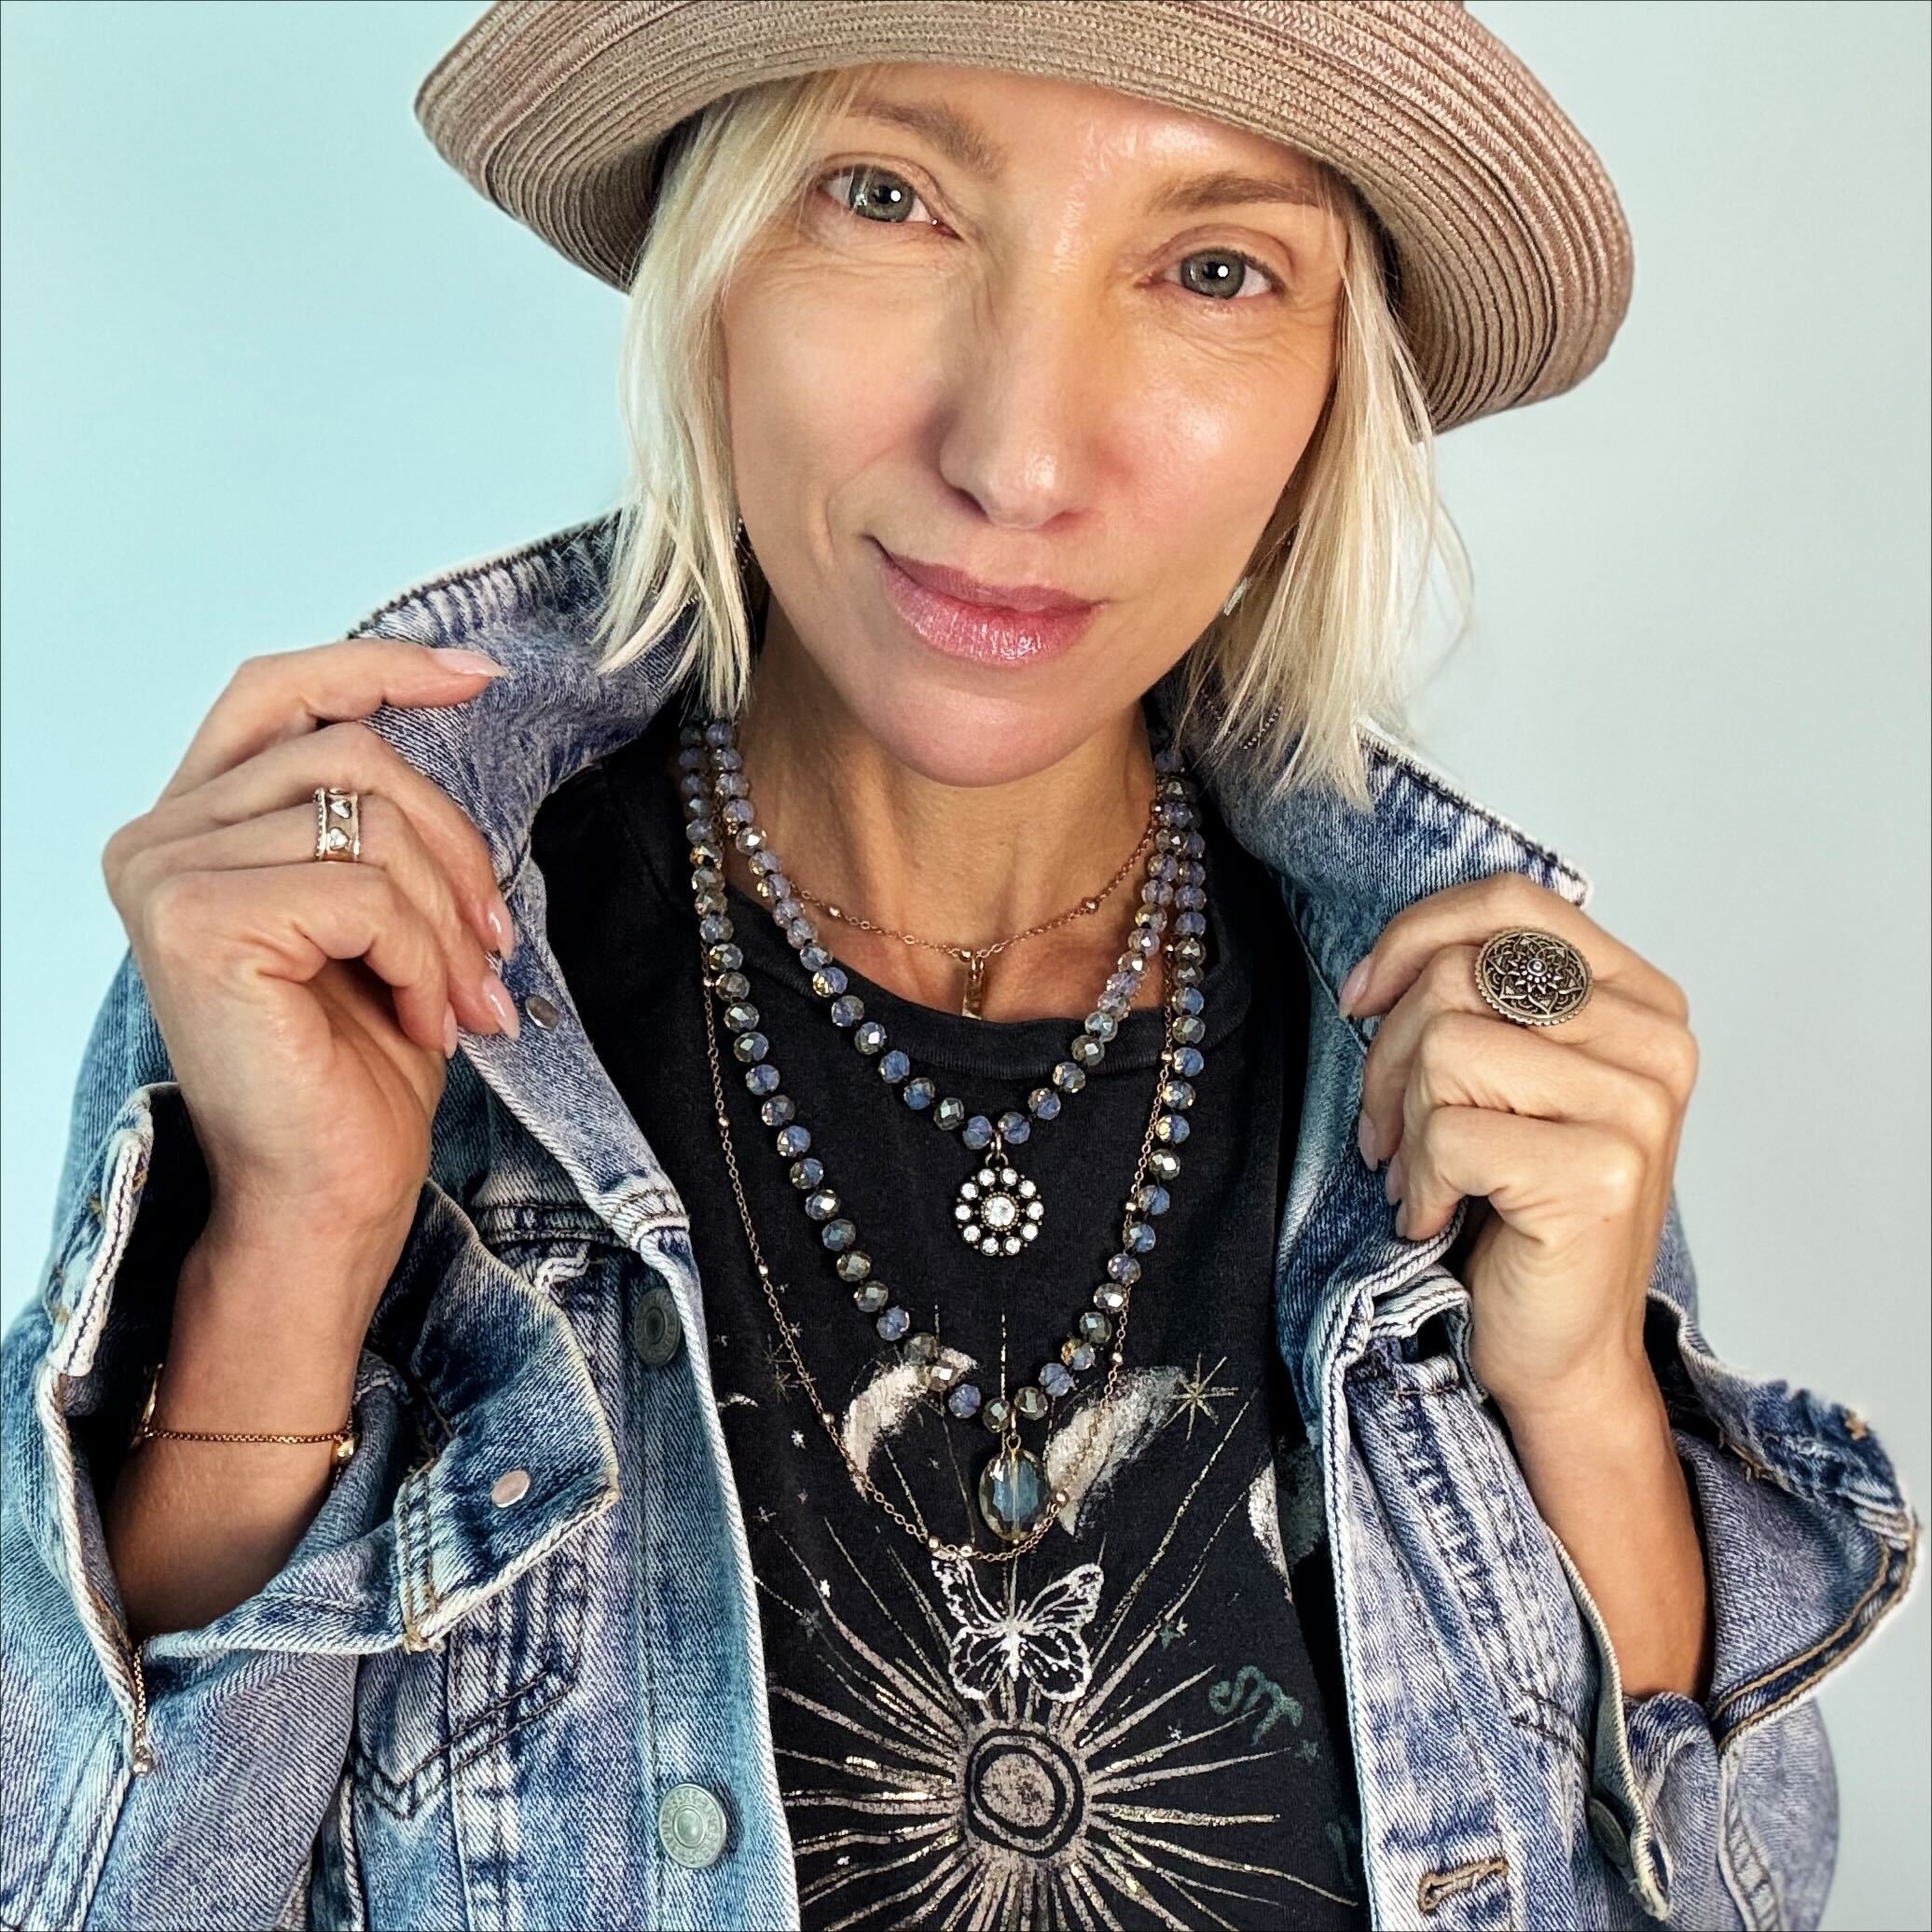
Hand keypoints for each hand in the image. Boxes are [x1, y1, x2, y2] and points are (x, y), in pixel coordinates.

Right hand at [101, 638, 522, 1343]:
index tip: (480, 677)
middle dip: (453, 844)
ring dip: (446, 914)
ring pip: (367, 819)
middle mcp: (158, 838)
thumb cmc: (354, 1071)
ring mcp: (166, 875)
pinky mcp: (200, 923)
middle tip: (498, 942)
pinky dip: (424, 956)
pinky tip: (429, 1023)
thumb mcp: (377, 917)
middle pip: (350, 751)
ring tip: (469, 996)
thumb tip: (450, 696)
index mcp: (195, 824)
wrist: (324, 1197)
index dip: (379, 665)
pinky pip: (364, 890)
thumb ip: (375, 819)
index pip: (279, 692)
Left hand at [1341, 873, 1698, 1417]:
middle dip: (1387, 1057)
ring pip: (1445, 1047)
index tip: (1360, 999)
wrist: (1561, 1349)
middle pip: (1459, 976)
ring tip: (1419, 1175)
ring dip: (1401, 1122)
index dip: (1413, 937)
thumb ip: (1482, 1001)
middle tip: (1387, 1132)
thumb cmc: (1518, 1209)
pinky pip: (1449, 1133)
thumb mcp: (1505, 1081)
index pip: (1511, 903)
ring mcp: (1637, 1108)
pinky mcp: (1599, 1174)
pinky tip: (1441, 1217)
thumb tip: (1386, 964)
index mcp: (1639, 1000)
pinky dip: (1421, 1183)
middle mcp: (1655, 1042)